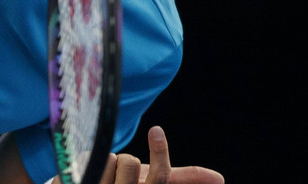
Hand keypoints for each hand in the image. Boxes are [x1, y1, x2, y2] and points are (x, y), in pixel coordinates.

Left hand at [49, 126, 223, 183]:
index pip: (159, 177)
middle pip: (131, 164)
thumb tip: (220, 179)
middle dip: (126, 160)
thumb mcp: (153, 180)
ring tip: (103, 175)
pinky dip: (92, 159)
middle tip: (118, 170)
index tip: (155, 129)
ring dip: (109, 161)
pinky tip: (87, 173)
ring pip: (112, 159)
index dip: (159, 153)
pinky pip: (92, 160)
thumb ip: (185, 178)